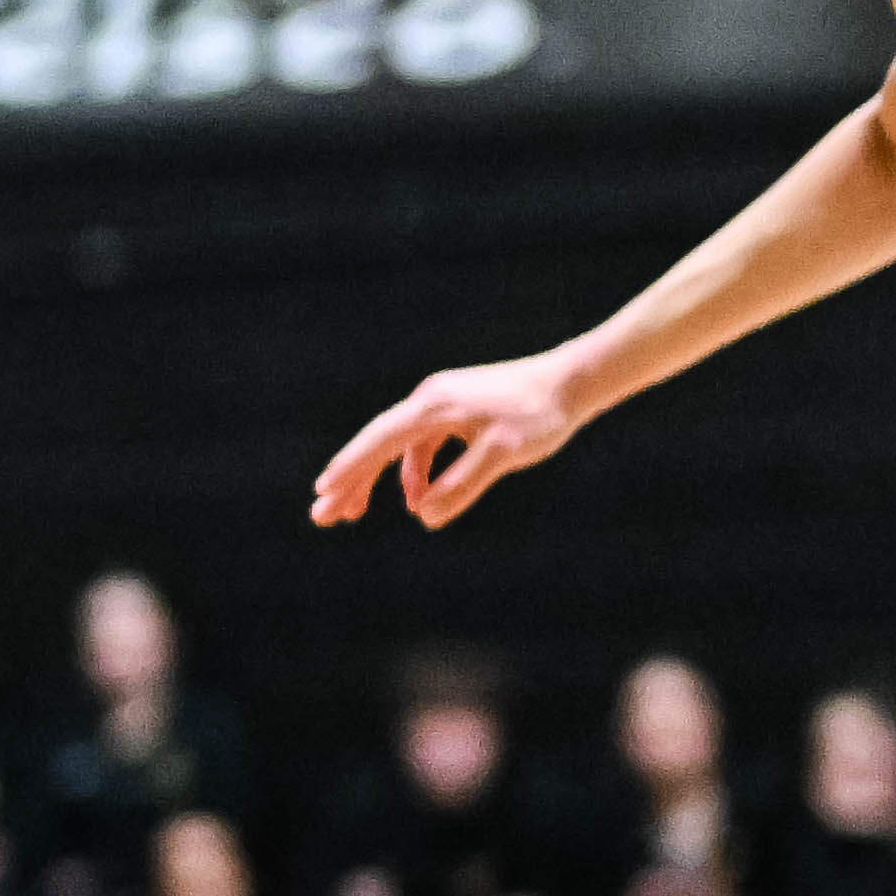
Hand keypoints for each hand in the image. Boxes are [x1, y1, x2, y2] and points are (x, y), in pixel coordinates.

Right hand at [309, 354, 585, 530]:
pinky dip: (413, 472)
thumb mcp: (502, 453)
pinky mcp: (457, 410)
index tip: (322, 493)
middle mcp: (429, 400)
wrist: (572, 380)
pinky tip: (416, 497)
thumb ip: (462, 484)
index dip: (349, 469)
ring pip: (397, 446)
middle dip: (349, 480)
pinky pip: (421, 444)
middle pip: (378, 444)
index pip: (379, 441)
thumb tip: (424, 515)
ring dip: (377, 479)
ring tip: (356, 512)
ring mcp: (442, 403)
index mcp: (433, 407)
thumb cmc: (539, 415)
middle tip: (322, 515)